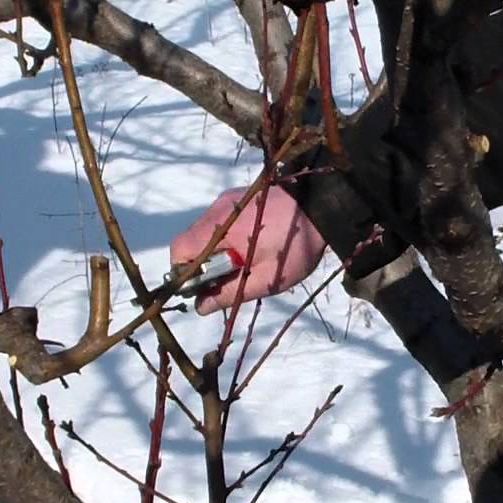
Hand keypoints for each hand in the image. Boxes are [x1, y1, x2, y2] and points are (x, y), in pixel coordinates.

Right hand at [170, 186, 326, 314]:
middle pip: (190, 241)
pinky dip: (227, 237)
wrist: (323, 208)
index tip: (205, 286)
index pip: (179, 250)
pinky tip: (252, 244)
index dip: (186, 273)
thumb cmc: (294, 247)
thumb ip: (229, 293)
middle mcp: (217, 209)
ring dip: (216, 250)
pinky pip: (221, 221)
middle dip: (203, 264)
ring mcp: (227, 200)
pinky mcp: (239, 196)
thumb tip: (200, 306)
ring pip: (205, 231)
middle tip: (231, 276)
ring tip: (245, 261)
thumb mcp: (265, 279)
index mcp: (220, 228)